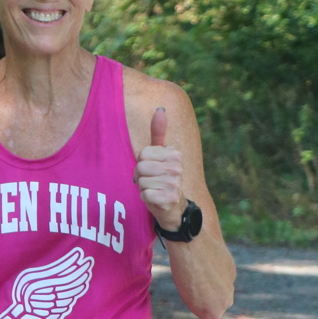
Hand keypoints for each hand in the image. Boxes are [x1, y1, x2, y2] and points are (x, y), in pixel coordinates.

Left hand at [135, 107, 184, 230]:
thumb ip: (158, 134)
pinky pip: (144, 194)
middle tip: (152, 183)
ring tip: (155, 191)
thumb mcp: (161, 156)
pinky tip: (156, 200)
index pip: (143, 154)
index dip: (142, 164)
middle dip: (140, 177)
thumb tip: (160, 109)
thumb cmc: (163, 180)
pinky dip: (146, 199)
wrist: (174, 208)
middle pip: (140, 166)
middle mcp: (177, 167)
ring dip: (143, 188)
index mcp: (174, 154)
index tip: (152, 171)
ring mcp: (174, 183)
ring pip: (141, 181)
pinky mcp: (169, 198)